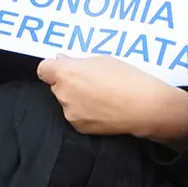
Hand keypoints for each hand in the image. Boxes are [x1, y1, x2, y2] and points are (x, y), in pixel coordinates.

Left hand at [35, 55, 187, 146]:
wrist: (144, 107)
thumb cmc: (126, 78)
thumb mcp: (102, 59)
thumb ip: (77, 61)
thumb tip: (61, 61)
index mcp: (66, 73)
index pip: (43, 69)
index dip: (54, 68)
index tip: (65, 68)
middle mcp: (63, 94)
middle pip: (56, 86)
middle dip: (68, 83)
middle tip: (91, 81)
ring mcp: (69, 112)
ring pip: (66, 101)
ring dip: (76, 98)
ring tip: (101, 96)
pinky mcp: (79, 127)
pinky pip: (76, 115)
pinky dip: (85, 112)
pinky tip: (103, 108)